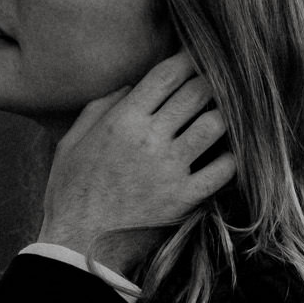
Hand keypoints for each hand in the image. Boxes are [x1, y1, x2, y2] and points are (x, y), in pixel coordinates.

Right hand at [38, 52, 236, 275]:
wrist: (77, 246)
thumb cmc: (71, 192)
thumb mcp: (72, 142)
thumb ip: (99, 108)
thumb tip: (131, 86)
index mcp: (122, 120)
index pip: (166, 75)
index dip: (187, 59)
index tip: (198, 56)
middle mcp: (149, 139)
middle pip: (196, 93)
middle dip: (211, 80)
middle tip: (220, 79)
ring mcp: (170, 168)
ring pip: (215, 124)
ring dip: (225, 114)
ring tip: (229, 112)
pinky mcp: (184, 198)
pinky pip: (223, 169)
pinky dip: (233, 157)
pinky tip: (231, 152)